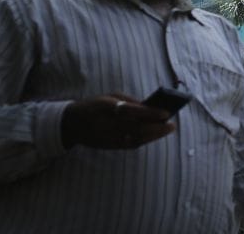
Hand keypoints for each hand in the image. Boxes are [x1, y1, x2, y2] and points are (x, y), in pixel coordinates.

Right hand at [60, 94, 176, 148]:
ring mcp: (107, 138)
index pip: (131, 111)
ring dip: (153, 135)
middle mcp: (106, 124)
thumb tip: (150, 107)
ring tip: (166, 129)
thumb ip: (129, 101)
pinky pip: (130, 145)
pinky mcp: (109, 146)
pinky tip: (154, 136)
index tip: (165, 113)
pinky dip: (144, 140)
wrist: (72, 124)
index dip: (150, 113)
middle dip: (156, 128)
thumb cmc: (95, 106)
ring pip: (135, 139)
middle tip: (171, 125)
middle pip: (135, 128)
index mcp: (105, 107)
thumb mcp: (109, 97)